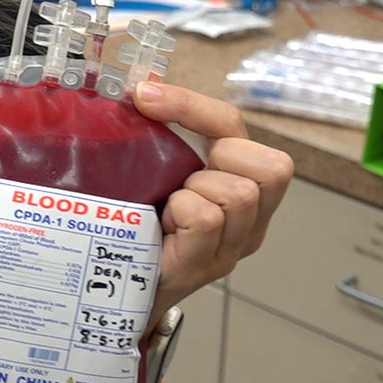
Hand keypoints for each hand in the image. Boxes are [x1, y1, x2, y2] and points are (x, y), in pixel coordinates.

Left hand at [133, 81, 293, 320]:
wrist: (111, 297)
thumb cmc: (138, 232)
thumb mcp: (156, 177)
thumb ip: (162, 138)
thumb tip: (143, 85)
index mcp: (242, 186)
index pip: (235, 126)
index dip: (192, 105)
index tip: (144, 96)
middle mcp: (251, 220)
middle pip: (271, 167)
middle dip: (218, 159)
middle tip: (180, 181)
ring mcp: (231, 248)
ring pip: (240, 194)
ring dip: (194, 192)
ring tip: (168, 212)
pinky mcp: (204, 267)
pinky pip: (207, 218)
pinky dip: (181, 213)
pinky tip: (162, 228)